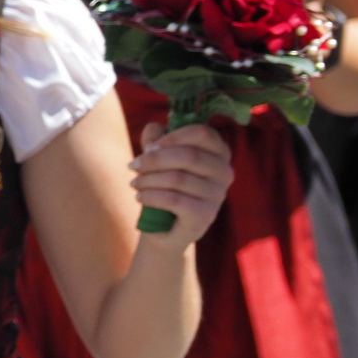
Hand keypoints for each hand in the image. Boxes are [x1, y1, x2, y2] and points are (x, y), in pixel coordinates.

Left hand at [129, 121, 233, 251]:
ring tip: (135, 183)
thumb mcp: (159, 160)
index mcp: (219, 152)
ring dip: (148, 179)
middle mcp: (225, 172)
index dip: (172, 136)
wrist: (165, 229)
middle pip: (188, 156)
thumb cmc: (164, 187)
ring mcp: (218, 195)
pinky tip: (140, 197)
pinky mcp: (206, 216)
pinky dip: (151, 196)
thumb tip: (153, 127)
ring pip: (178, 179)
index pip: (202, 133)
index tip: (149, 147)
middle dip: (153, 160)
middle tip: (133, 166)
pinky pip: (174, 200)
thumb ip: (156, 141)